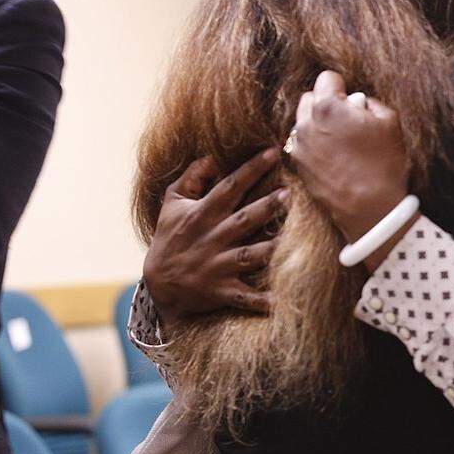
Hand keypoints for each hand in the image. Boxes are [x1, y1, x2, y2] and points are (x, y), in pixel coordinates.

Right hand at [143, 148, 285, 327]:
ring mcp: (217, 266)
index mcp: (202, 214)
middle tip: (290, 193)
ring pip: (249, 255)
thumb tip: (213, 157)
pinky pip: (244, 297)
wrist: (158, 284)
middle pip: (244, 219)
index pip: (230, 186)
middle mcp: (212, 238)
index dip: (251, 168)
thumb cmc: (170, 236)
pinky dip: (261, 301)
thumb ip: (192, 178)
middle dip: (266, 206)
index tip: (273, 151)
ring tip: (295, 237)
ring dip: (271, 248)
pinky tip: (281, 302)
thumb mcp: (172, 203)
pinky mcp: (222, 290)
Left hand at [290, 71, 410, 249]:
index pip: (327, 78)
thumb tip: (357, 101)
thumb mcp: (390, 122)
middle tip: (347, 119)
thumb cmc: (384, 164)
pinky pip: (302, 143)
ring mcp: (299, 145)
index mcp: (328, 107)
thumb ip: (370, 102)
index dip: (343, 86)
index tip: (353, 100)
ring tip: (340, 139)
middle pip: (310, 97)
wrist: (371, 208)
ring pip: (303, 120)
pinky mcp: (298, 165)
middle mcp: (306, 123)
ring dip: (317, 122)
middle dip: (326, 102)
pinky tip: (333, 155)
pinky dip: (314, 142)